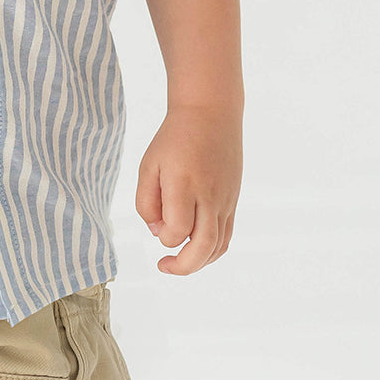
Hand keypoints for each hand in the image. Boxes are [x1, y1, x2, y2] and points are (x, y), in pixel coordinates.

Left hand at [135, 105, 242, 274]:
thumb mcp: (149, 165)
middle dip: (183, 266)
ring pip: (218, 246)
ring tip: (178, 262)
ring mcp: (225, 199)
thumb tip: (157, 232)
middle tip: (163, 266)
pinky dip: (212, 251)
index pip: (177, 230)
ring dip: (198, 262)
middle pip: (203, 246)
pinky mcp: (232, 200)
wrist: (211, 114)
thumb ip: (146, 202)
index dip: (163, 236)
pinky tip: (195, 250)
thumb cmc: (174, 139)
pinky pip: (226, 235)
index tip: (155, 224)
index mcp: (185, 184)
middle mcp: (209, 195)